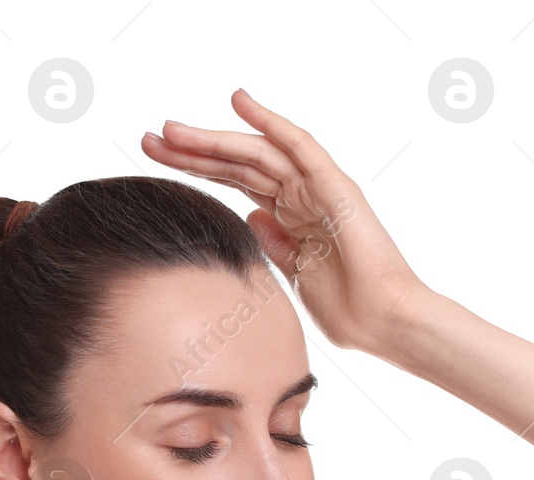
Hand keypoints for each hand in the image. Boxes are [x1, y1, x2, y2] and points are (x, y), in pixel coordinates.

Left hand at [142, 88, 427, 356]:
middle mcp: (302, 197)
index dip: (196, 169)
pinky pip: (299, 146)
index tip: (154, 162)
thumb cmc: (349, 312)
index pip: (234, 183)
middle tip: (148, 139)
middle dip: (192, 151)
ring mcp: (318, 189)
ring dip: (214, 139)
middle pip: (238, 164)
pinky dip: (270, 122)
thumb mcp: (295, 277)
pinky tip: (239, 103)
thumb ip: (273, 245)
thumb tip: (250, 216)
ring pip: (258, 153)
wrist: (385, 323)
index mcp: (290, 219)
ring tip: (171, 129)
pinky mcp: (335, 187)